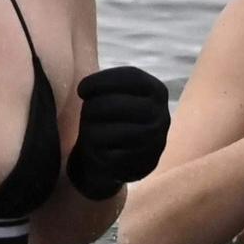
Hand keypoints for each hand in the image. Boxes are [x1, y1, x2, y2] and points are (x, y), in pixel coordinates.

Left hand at [64, 64, 173, 198]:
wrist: (117, 157)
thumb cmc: (110, 115)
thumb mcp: (115, 92)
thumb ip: (109, 82)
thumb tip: (83, 78)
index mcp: (157, 91)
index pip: (130, 77)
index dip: (100, 81)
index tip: (81, 90)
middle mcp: (162, 116)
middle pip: (114, 105)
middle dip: (92, 107)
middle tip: (87, 112)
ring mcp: (155, 143)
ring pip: (108, 132)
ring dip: (91, 129)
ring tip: (92, 130)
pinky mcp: (142, 166)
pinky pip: (108, 154)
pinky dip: (96, 150)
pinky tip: (98, 148)